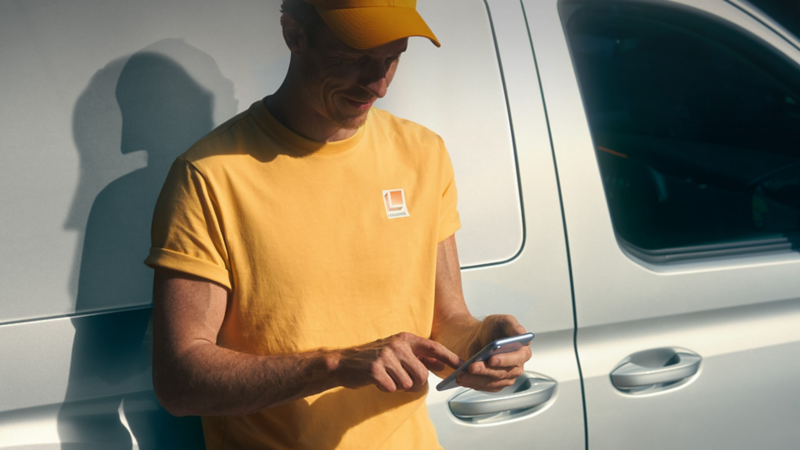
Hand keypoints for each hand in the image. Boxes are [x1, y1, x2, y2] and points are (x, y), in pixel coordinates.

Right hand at [334, 332, 461, 392]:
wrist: (344, 363)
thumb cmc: (373, 358)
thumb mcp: (398, 352)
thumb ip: (419, 357)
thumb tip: (440, 364)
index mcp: (405, 338)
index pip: (433, 347)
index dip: (449, 357)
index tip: (462, 365)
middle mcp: (397, 344)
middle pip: (421, 374)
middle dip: (416, 384)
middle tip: (403, 383)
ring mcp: (385, 355)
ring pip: (407, 383)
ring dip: (398, 386)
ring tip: (387, 378)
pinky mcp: (375, 369)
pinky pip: (392, 388)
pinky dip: (386, 388)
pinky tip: (378, 381)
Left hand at [457, 315, 531, 392]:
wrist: (480, 337)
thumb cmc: (493, 329)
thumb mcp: (502, 321)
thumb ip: (513, 325)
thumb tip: (521, 334)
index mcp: (523, 351)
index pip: (517, 359)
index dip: (505, 360)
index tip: (492, 359)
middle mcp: (516, 367)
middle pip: (502, 373)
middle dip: (486, 370)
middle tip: (472, 367)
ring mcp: (506, 377)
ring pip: (492, 382)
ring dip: (476, 379)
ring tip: (462, 374)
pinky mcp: (495, 384)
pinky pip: (484, 387)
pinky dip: (472, 383)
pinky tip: (462, 378)